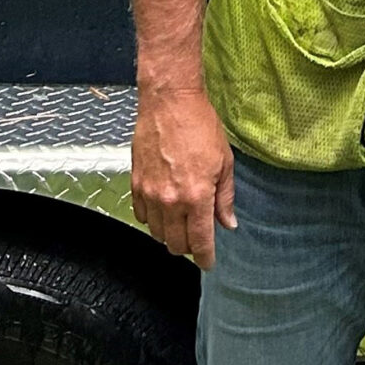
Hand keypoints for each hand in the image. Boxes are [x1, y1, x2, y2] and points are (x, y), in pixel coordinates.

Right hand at [131, 79, 236, 269]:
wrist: (170, 102)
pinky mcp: (135, 183)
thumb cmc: (200, 126)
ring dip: (170, 235)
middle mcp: (170, 200)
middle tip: (198, 240)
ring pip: (157, 233)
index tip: (209, 262)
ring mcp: (150, 193)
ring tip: (182, 224)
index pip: (200, 241)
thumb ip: (225, 197)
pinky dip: (153, 220)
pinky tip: (163, 211)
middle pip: (176, 243)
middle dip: (189, 248)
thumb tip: (228, 223)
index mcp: (196, 196)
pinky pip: (142, 216)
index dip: (205, 257)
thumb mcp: (224, 161)